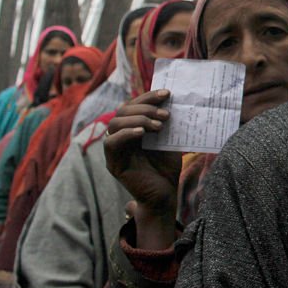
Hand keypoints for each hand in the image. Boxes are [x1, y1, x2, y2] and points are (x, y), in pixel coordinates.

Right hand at [104, 90, 181, 248]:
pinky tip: (142, 133)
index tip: (167, 93)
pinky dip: (126, 134)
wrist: (165, 194)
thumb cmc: (167, 167)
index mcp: (133, 127)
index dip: (148, 96)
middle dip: (146, 108)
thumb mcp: (169, 139)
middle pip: (123, 110)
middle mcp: (121, 136)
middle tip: (166, 114)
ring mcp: (115, 150)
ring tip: (159, 125)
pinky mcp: (114, 163)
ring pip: (115, 123)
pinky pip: (111, 143)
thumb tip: (175, 100)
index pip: (134, 104)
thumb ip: (166, 122)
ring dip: (139, 119)